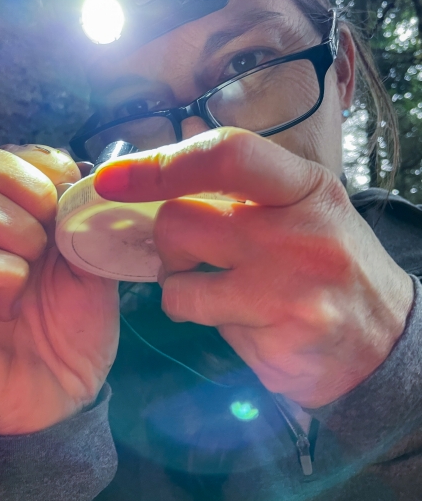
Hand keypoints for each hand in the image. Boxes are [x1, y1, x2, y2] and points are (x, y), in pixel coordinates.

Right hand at [0, 142, 118, 434]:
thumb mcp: (94, 260)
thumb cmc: (77, 321)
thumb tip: (82, 171)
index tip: (68, 202)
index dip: (40, 166)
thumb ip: (83, 215)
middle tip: (48, 235)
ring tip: (32, 271)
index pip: (4, 150)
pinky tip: (13, 299)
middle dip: (24, 189)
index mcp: (14, 209)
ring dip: (15, 231)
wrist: (65, 390)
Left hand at [94, 128, 412, 407]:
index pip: (226, 156)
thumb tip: (162, 173)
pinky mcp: (277, 343)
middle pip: (179, 222)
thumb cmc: (332, 262)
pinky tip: (245, 322)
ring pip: (178, 285)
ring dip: (180, 289)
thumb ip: (246, 189)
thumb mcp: (307, 206)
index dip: (161, 163)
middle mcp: (299, 234)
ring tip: (217, 292)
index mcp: (305, 187)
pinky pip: (205, 327)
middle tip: (190, 254)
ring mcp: (289, 293)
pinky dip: (209, 323)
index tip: (115, 176)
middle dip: (168, 242)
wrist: (386, 339)